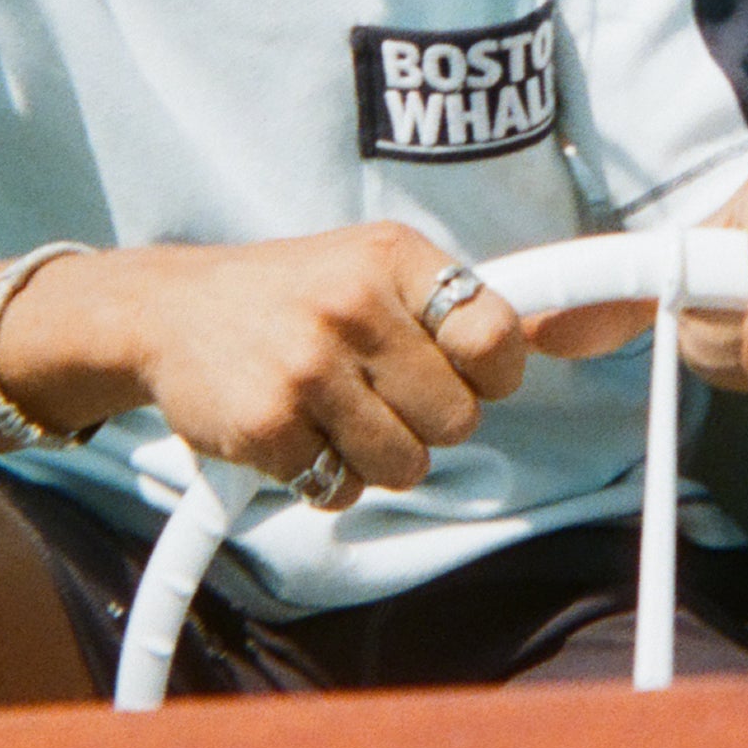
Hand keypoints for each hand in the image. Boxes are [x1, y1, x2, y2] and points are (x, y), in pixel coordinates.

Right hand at [14, 223, 524, 508]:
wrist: (167, 310)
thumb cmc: (294, 294)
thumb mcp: (374, 268)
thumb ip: (458, 306)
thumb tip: (580, 332)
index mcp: (393, 257)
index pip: (496, 334)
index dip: (495, 373)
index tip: (471, 375)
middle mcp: (352, 305)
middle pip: (459, 420)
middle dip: (428, 421)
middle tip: (381, 395)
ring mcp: (307, 367)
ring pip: (406, 466)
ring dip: (378, 458)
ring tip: (337, 414)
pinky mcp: (268, 427)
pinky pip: (339, 490)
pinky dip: (323, 477)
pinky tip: (295, 433)